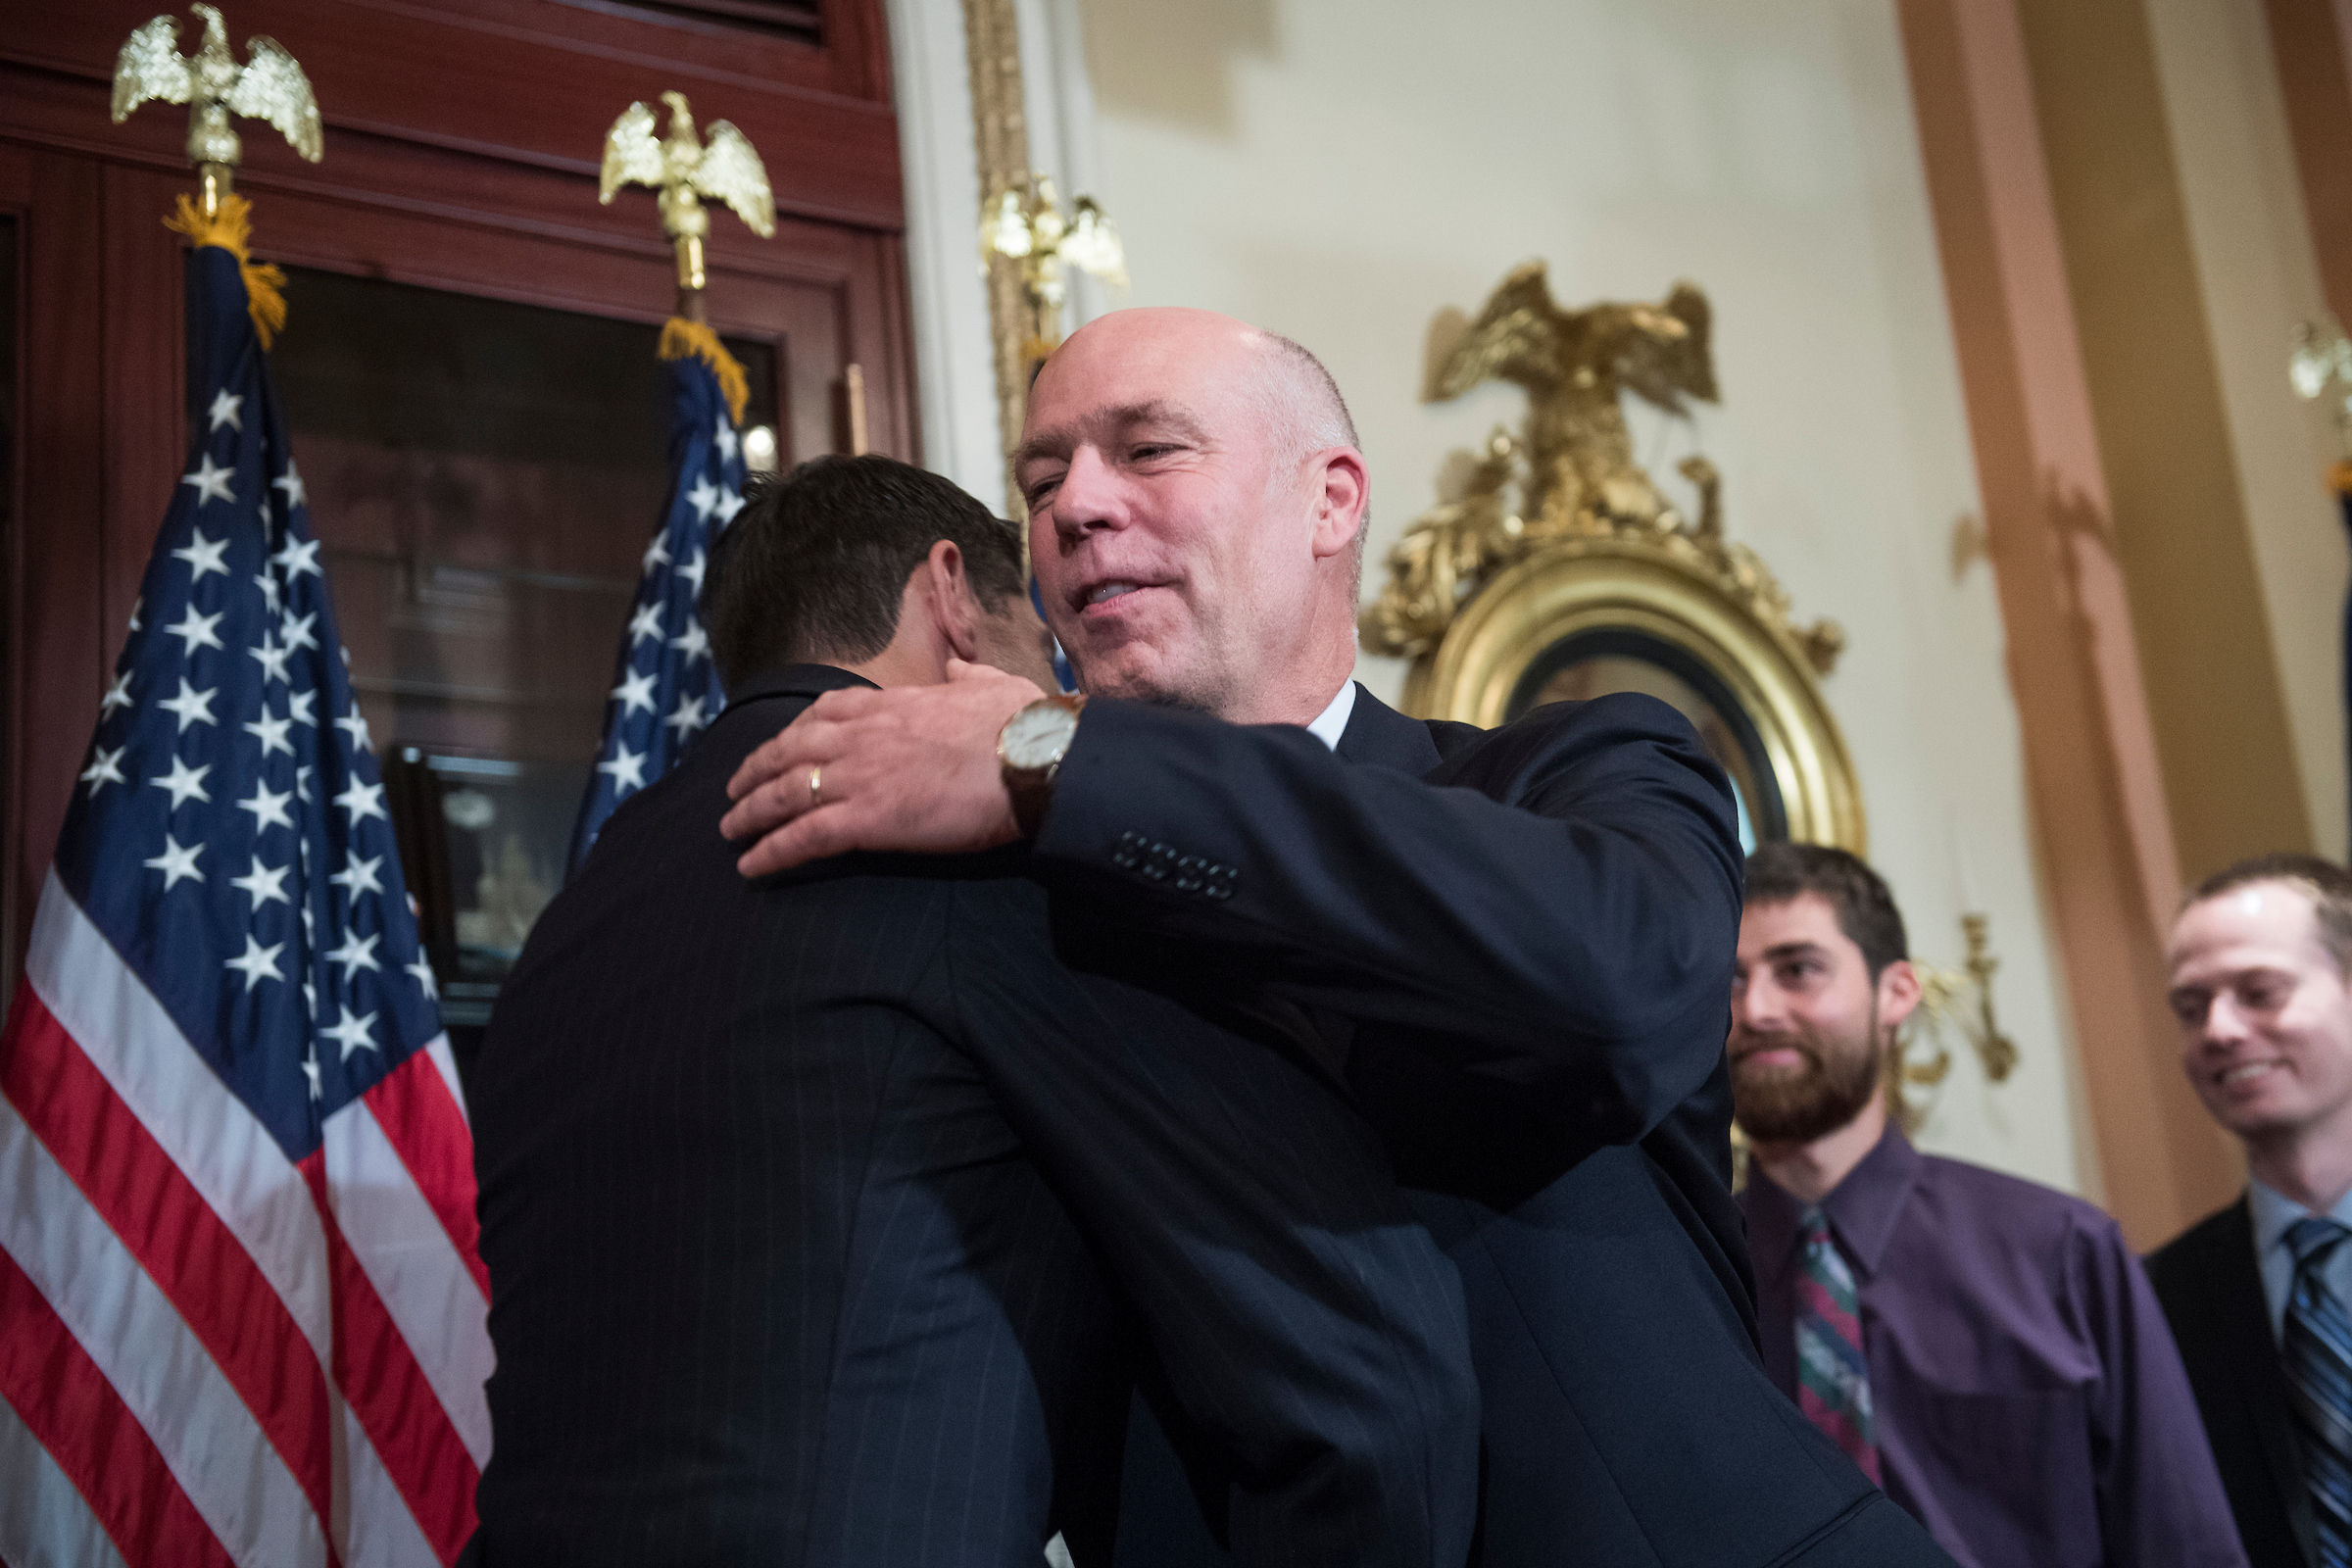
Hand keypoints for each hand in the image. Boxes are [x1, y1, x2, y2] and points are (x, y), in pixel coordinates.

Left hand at [720, 660, 1047, 877]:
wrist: (1034, 761)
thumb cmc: (1025, 726)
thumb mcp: (993, 684)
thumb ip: (967, 677)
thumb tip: (959, 670)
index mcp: (893, 704)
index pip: (826, 711)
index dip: (794, 731)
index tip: (780, 744)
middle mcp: (864, 736)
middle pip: (790, 750)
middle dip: (756, 770)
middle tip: (734, 789)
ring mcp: (860, 776)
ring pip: (786, 793)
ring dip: (750, 813)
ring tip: (730, 830)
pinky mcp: (867, 819)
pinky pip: (804, 838)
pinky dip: (770, 851)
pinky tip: (750, 866)